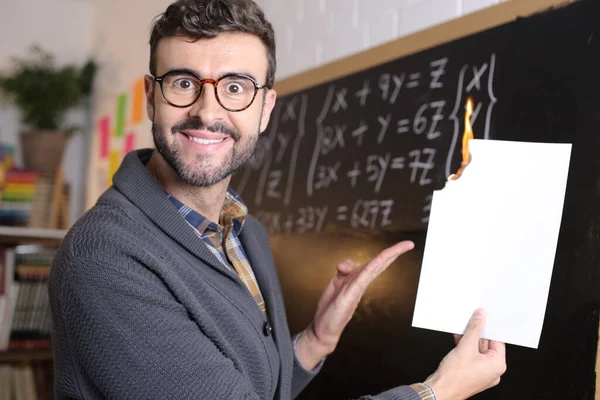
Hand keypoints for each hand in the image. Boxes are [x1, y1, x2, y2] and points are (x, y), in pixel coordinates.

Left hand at [295, 241, 414, 369]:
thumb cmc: (331, 309)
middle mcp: (361, 282)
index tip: (402, 246)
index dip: (388, 253)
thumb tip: (346, 264)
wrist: (324, 330)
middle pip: (380, 263)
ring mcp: (358, 287)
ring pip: (375, 267)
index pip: (375, 262)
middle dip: (394, 252)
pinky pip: (363, 277)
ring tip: (402, 248)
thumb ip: (344, 271)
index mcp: (358, 278)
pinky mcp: (351, 294)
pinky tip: (381, 260)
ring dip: (389, 256)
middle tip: (409, 244)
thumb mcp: (336, 284)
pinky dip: (373, 267)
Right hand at [424, 309, 506, 399]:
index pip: (497, 341)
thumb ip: (474, 329)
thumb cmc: (454, 377)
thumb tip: (480, 317)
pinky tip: (458, 340)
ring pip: (477, 350)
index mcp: (497, 365)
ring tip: (460, 331)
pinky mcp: (471, 373)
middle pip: (486, 345)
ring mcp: (481, 373)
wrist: (440, 390)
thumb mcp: (466, 347)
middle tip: (469, 322)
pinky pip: (471, 356)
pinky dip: (465, 348)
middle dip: (476, 333)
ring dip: (469, 340)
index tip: (482, 319)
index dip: (488, 328)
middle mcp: (492, 371)